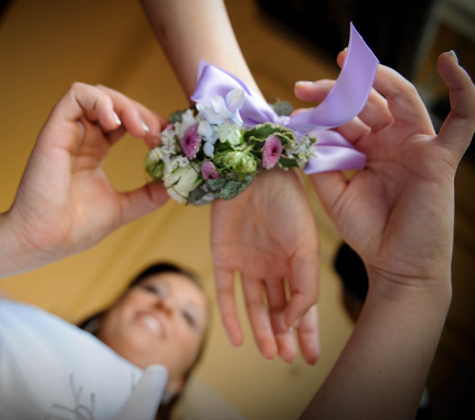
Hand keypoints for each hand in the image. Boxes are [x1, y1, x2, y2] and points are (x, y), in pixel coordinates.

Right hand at [6, 83, 168, 267]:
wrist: (44, 241)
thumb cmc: (74, 227)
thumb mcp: (122, 208)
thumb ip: (147, 196)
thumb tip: (174, 187)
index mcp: (94, 150)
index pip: (125, 120)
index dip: (149, 123)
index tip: (168, 140)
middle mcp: (81, 137)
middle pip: (116, 104)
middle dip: (143, 114)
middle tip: (159, 136)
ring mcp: (67, 132)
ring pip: (99, 94)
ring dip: (126, 105)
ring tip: (140, 130)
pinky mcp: (54, 129)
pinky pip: (76, 94)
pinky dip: (101, 101)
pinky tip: (116, 124)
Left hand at [211, 169, 319, 363]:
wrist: (255, 173)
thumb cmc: (288, 204)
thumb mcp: (307, 249)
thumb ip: (305, 287)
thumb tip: (292, 323)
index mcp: (296, 263)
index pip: (303, 306)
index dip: (308, 332)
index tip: (310, 358)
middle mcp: (272, 265)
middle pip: (279, 309)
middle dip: (284, 335)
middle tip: (288, 359)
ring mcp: (248, 262)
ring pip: (255, 305)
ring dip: (261, 330)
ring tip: (270, 353)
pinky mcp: (223, 256)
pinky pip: (225, 291)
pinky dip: (231, 316)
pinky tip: (238, 338)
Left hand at [297, 51, 474, 294]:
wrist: (395, 266)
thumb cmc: (367, 230)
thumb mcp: (335, 193)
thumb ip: (322, 162)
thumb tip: (305, 130)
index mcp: (370, 147)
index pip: (346, 115)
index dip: (321, 105)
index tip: (294, 103)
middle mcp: (393, 141)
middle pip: (367, 101)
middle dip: (334, 90)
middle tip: (303, 87)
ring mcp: (418, 146)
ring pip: (401, 99)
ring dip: (376, 78)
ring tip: (346, 62)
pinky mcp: (441, 157)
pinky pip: (463, 120)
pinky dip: (463, 89)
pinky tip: (451, 62)